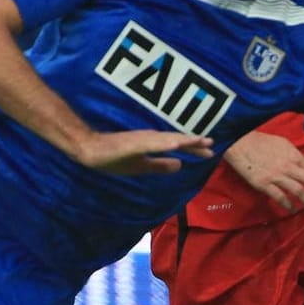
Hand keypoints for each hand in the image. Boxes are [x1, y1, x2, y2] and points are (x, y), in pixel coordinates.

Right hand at [72, 130, 214, 175]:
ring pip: (167, 139)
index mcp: (153, 144)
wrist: (91, 151)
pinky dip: (163, 143)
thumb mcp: (141, 166)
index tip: (211, 152)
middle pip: (177, 140)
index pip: (178, 145)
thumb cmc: (114, 157)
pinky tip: (175, 144)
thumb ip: (160, 165)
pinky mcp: (132, 142)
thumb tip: (180, 166)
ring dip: (183, 139)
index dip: (194, 148)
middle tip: (213, 144)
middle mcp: (151, 139)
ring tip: (200, 140)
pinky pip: (151, 143)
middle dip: (194, 143)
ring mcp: (142, 140)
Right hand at [222, 132, 303, 213]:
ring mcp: (276, 175)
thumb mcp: (282, 144)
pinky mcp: (263, 184)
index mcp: (294, 155)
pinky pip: (280, 197)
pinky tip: (292, 209)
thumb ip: (294, 156)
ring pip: (299, 191)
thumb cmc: (261, 141)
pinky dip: (288, 205)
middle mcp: (288, 166)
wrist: (239, 142)